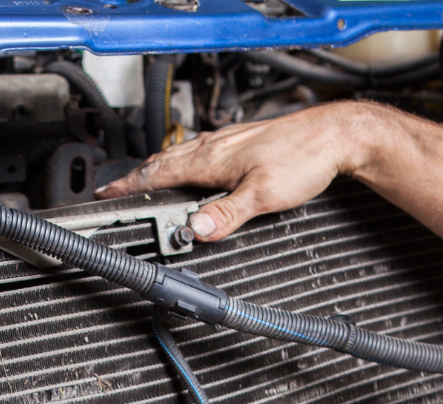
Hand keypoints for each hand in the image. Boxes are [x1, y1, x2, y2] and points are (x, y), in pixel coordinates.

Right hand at [95, 102, 372, 241]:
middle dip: (136, 177)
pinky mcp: (242, 142)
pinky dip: (182, 161)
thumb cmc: (304, 157)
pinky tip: (190, 165)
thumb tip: (197, 230)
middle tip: (115, 189)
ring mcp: (228, 142)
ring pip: (180, 155)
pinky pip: (199, 152)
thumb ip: (226, 214)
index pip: (158, 174)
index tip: (106, 194)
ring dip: (157, 168)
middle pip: (163, 162)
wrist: (337, 134)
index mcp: (211, 159)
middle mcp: (215, 146)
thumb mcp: (263, 195)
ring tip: (143, 179)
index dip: (129, 186)